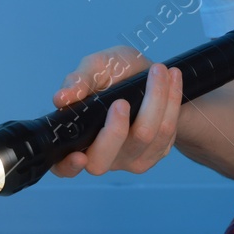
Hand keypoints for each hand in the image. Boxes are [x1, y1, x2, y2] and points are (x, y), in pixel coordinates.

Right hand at [48, 46, 183, 178]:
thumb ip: (79, 80)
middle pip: (103, 160)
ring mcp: (129, 158)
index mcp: (79, 137)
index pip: (64, 167)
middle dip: (114, 130)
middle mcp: (102, 154)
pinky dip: (171, 100)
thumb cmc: (117, 74)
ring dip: (155, 99)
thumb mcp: (96, 67)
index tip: (79, 156)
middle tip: (121, 101)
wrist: (153, 76)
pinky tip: (172, 79)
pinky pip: (166, 131)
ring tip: (158, 71)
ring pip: (143, 138)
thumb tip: (61, 98)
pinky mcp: (156, 153)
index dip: (68, 167)